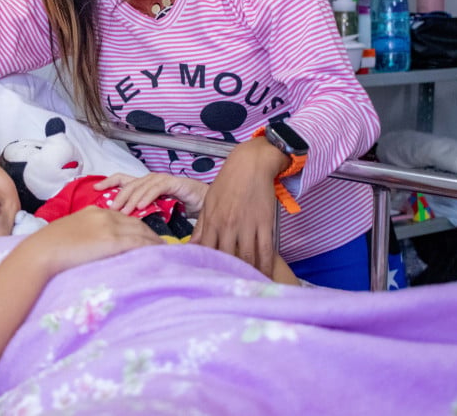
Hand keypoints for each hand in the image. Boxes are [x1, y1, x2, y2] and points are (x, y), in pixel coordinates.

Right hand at [22, 207, 161, 275]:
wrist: (43, 251)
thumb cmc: (49, 247)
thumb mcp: (70, 234)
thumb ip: (85, 236)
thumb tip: (91, 247)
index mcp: (94, 212)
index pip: (123, 218)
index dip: (136, 228)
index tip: (144, 237)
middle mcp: (105, 215)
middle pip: (136, 223)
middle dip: (150, 234)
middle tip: (162, 245)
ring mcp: (110, 226)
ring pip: (142, 231)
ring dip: (155, 241)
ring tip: (167, 251)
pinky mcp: (113, 240)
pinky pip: (140, 242)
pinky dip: (153, 247)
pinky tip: (161, 253)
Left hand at [95, 172, 207, 216]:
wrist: (203, 203)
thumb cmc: (181, 208)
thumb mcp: (157, 213)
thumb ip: (143, 216)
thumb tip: (123, 228)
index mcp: (145, 186)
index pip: (122, 179)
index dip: (108, 182)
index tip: (95, 189)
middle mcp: (151, 180)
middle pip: (129, 183)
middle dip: (118, 195)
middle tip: (110, 208)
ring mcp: (161, 180)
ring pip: (141, 186)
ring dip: (131, 198)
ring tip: (122, 210)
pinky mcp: (172, 183)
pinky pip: (157, 188)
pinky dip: (147, 196)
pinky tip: (140, 206)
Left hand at [190, 137, 288, 276]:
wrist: (250, 164)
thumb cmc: (227, 183)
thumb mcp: (208, 202)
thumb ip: (201, 227)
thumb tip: (191, 248)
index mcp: (212, 221)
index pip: (207, 251)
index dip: (207, 268)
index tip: (208, 281)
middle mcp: (228, 226)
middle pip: (227, 258)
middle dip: (227, 275)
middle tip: (229, 291)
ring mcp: (247, 226)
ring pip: (247, 258)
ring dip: (248, 275)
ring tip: (247, 288)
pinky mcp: (264, 224)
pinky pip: (266, 250)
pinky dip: (266, 266)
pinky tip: (265, 276)